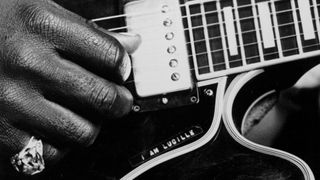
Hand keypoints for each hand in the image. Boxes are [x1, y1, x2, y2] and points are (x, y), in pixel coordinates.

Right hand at [0, 0, 139, 172]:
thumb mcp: (39, 12)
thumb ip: (88, 32)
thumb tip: (131, 44)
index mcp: (41, 25)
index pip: (111, 55)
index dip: (123, 66)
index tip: (120, 70)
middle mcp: (27, 63)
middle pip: (104, 97)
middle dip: (118, 100)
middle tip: (114, 98)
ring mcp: (12, 102)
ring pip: (85, 131)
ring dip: (91, 124)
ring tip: (80, 112)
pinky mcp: (1, 135)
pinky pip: (54, 153)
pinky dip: (62, 143)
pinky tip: (53, 125)